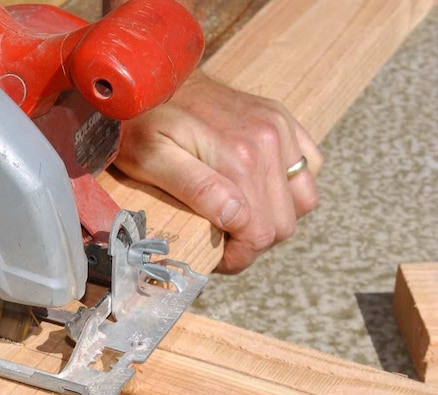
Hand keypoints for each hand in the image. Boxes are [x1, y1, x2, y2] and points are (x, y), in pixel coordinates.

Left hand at [115, 70, 321, 273]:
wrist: (152, 76)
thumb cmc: (142, 122)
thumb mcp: (151, 160)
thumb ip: (196, 189)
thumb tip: (237, 218)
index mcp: (238, 156)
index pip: (260, 232)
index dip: (239, 256)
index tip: (216, 258)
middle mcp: (269, 140)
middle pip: (285, 221)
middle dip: (255, 241)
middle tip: (224, 241)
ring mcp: (280, 126)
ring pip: (303, 198)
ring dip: (276, 216)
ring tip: (241, 217)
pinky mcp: (281, 117)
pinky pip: (310, 164)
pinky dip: (291, 185)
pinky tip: (258, 187)